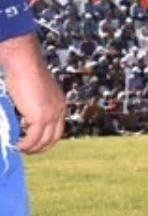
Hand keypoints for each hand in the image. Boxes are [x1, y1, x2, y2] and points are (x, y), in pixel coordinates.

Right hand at [0, 36, 65, 153]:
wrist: (25, 64)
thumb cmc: (26, 73)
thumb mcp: (36, 92)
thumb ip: (36, 104)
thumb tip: (27, 115)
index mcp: (60, 104)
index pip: (58, 127)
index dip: (48, 138)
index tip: (37, 143)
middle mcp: (59, 110)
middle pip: (54, 137)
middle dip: (42, 147)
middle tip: (29, 151)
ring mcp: (51, 115)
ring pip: (44, 140)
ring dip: (32, 148)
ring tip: (21, 150)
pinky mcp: (40, 117)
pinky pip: (33, 138)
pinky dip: (26, 144)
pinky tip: (17, 145)